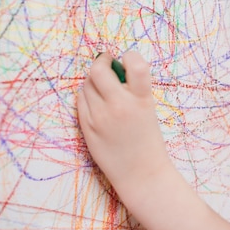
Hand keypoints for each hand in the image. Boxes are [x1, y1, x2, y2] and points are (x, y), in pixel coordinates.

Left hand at [77, 51, 167, 202]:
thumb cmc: (148, 139)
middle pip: (99, 70)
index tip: (128, 60)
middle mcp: (119, 106)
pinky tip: (97, 101)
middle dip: (102, 63)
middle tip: (107, 64)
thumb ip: (133, 88)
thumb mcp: (148, 109)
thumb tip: (114, 66)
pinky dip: (88, 95)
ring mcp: (100, 116)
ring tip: (104, 87)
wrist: (141, 173)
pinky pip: (81, 100)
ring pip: (86, 84)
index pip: (136, 64)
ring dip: (94, 80)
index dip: (130, 56)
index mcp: (142, 100)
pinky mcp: (87, 126)